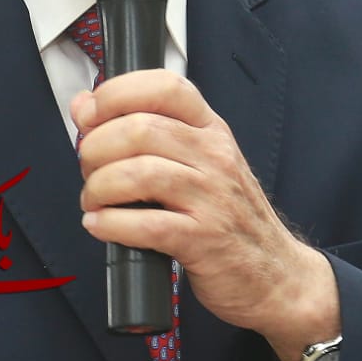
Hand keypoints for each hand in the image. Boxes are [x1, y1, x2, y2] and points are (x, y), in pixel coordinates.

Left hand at [72, 72, 339, 360]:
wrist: (277, 274)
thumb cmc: (229, 217)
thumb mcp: (197, 162)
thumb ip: (143, 131)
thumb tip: (83, 105)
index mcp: (211, 131)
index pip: (165, 86)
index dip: (116, 93)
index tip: (89, 115)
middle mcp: (214, 157)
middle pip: (141, 129)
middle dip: (97, 150)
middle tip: (89, 171)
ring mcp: (212, 198)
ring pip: (139, 173)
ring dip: (99, 188)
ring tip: (93, 202)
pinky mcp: (204, 240)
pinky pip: (147, 225)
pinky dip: (111, 224)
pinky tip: (100, 226)